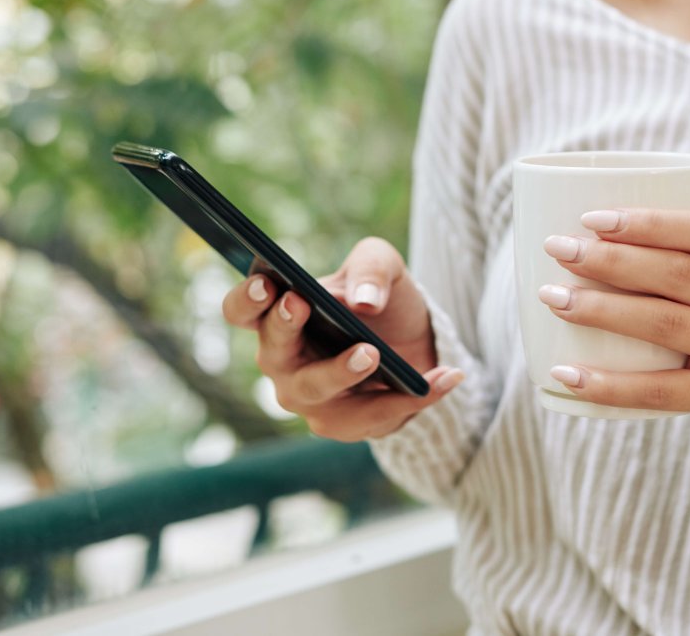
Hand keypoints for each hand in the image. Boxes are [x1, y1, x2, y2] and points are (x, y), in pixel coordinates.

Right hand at [222, 237, 463, 440]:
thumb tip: (363, 302)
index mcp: (278, 316)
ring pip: (318, 394)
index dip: (247, 298)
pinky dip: (413, 396)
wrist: (414, 339)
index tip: (266, 282)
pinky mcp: (347, 424)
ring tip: (373, 353)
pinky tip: (447, 376)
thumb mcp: (381, 265)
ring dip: (342, 372)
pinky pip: (376, 416)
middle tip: (301, 305)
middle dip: (284, 329)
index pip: (242, 310)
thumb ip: (370, 269)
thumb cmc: (379, 297)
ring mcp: (311, 399)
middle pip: (273, 353)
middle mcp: (284, 363)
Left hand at [538, 209, 689, 420]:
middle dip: (611, 260)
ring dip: (601, 310)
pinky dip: (608, 383)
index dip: (649, 222)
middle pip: (680, 275)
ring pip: (666, 325)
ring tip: (553, 298)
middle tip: (558, 249)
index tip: (592, 218)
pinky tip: (566, 372)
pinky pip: (659, 391)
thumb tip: (588, 230)